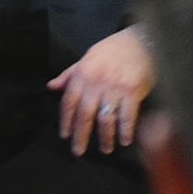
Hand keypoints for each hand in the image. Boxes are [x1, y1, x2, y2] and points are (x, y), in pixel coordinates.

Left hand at [47, 25, 154, 156]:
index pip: (69, 101)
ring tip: (105, 150)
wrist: (140, 42)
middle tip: (78, 152)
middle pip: (85, 114)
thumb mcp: (87, 58)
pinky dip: (126, 130)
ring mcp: (114, 88)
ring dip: (105, 137)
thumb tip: (51, 87)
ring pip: (105, 118)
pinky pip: (127, 116)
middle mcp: (95, 83)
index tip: (64, 135)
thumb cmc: (113, 50)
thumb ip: (70, 75)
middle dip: (81, 135)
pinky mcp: (133, 92)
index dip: (66, 120)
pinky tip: (125, 141)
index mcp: (82, 74)